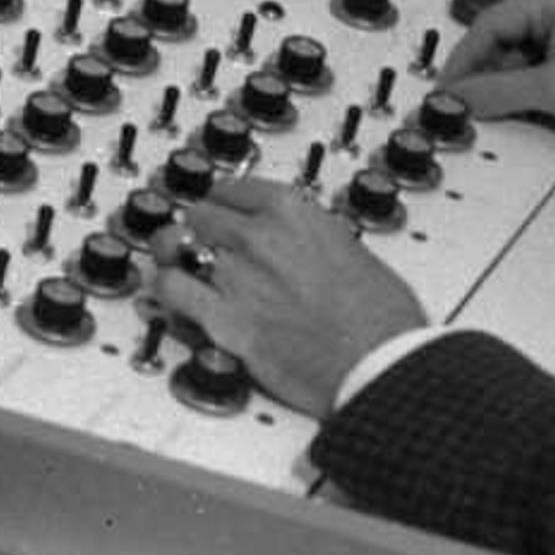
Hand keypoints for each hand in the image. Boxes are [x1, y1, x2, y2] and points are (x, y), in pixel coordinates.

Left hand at [147, 177, 424, 417]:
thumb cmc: (384, 320)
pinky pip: (171, 290)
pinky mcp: (224, 321)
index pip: (230, 187)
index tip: (222, 213)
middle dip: (202, 230)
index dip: (224, 203)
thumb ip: (313, 236)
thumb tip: (300, 242)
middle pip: (199, 213)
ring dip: (177, 256)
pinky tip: (180, 300)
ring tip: (183, 267)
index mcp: (291, 211)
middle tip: (206, 246)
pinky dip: (170, 292)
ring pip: (174, 245)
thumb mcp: (353, 250)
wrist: (383, 367)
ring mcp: (236, 277)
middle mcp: (257, 237)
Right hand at [439, 0, 554, 150]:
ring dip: (502, 83)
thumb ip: (497, 91)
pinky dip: (524, 86)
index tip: (441, 92)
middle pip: (502, 38)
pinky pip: (538, 64)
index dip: (463, 61)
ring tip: (481, 111)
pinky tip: (511, 107)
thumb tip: (449, 99)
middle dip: (482, 73)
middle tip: (456, 106)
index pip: (490, 24)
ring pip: (517, 54)